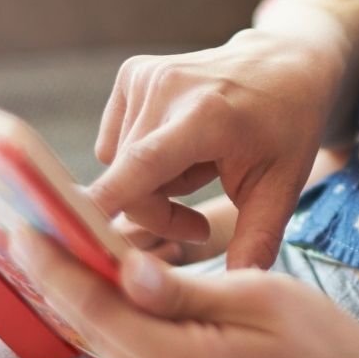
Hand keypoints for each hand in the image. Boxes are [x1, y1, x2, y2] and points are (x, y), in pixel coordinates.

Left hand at [11, 228, 358, 357]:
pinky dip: (132, 336)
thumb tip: (122, 268)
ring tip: (101, 258)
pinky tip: (143, 305)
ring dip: (107, 308)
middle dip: (76, 279)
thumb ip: (183, 288)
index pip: (96, 309)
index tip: (23, 227)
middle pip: (98, 331)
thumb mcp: (262, 295)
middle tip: (56, 227)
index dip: (54, 265)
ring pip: (113, 352)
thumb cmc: (327, 346)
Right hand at [86, 28, 343, 268]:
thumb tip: (236, 291)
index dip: (103, 204)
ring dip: (151, 187)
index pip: (140, 167)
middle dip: (159, 214)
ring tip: (199, 172)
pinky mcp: (132, 74)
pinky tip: (180, 149)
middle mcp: (167, 89)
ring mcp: (145, 76)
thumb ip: (256, 240)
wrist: (285, 66)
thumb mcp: (282, 187)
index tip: (71, 236)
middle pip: (129, 184)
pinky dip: (141, 159)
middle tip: (198, 220)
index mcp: (207, 116)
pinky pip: (114, 143)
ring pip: (118, 167)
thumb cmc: (287, 128)